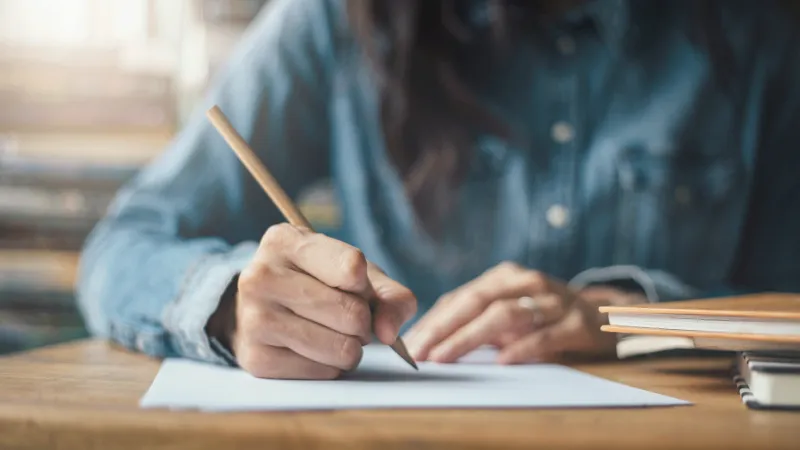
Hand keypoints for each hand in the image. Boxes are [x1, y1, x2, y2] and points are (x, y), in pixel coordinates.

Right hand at [227, 224, 416, 378]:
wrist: (264, 308)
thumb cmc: (319, 284)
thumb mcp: (356, 273)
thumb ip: (390, 296)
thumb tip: (387, 333)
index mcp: (285, 241)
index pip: (352, 267)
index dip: (365, 285)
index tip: (356, 285)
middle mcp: (261, 276)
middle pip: (350, 312)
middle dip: (363, 322)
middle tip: (348, 317)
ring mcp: (254, 319)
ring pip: (340, 348)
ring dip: (350, 347)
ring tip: (334, 333)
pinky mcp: (256, 358)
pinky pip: (323, 372)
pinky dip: (330, 366)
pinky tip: (314, 349)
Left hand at [404, 262, 644, 363]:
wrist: (606, 317)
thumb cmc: (545, 318)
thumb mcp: (510, 312)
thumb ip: (476, 321)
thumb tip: (429, 341)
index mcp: (505, 277)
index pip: (461, 297)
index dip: (433, 320)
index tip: (409, 344)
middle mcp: (526, 282)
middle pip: (477, 301)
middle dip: (444, 328)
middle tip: (420, 352)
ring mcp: (553, 300)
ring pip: (505, 315)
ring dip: (470, 338)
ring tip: (446, 357)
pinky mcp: (576, 322)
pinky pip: (545, 335)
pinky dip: (522, 347)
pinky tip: (501, 361)